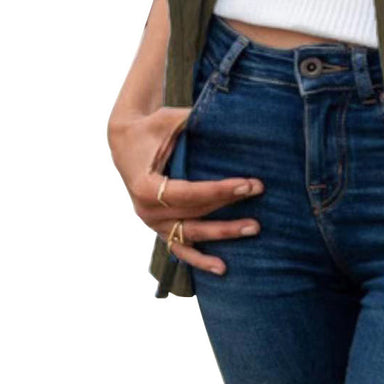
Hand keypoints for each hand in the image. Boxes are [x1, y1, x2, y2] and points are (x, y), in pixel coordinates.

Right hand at [107, 106, 263, 275]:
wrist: (125, 142)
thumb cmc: (151, 128)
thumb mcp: (169, 120)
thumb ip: (194, 121)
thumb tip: (231, 116)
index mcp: (145, 186)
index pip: (189, 193)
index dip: (220, 191)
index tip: (248, 184)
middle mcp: (146, 211)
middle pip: (194, 213)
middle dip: (229, 205)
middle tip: (259, 192)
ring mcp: (153, 224)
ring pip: (191, 235)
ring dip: (222, 234)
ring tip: (252, 229)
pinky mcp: (160, 228)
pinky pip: (181, 249)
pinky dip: (200, 259)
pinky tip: (222, 267)